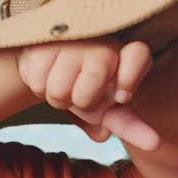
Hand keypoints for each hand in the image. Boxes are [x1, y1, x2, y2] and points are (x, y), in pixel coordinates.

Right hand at [16, 39, 159, 150]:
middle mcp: (104, 41)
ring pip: (58, 92)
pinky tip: (47, 70)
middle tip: (80, 91)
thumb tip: (140, 141)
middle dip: (78, 104)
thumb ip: (126, 124)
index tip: (122, 97)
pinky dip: (38, 86)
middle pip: (86, 96)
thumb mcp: (110, 106)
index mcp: (129, 55)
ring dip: (56, 97)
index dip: (130, 76)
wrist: (50, 59)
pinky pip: (37, 81)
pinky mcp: (44, 37)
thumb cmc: (87, 85)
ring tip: (62, 79)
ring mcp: (73, 37)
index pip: (137, 56)